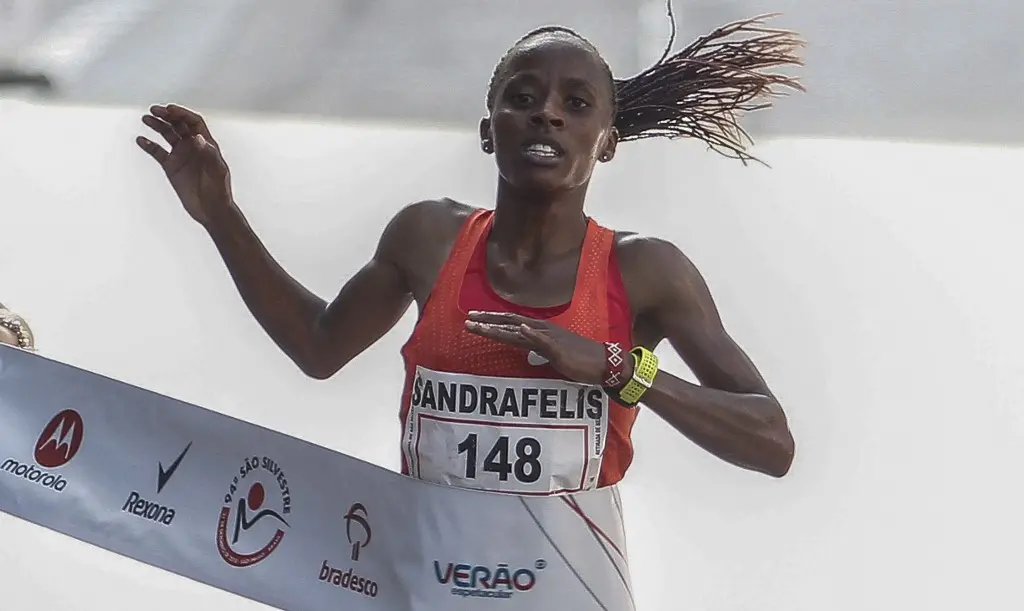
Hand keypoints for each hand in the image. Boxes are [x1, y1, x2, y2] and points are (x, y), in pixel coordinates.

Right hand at [136, 104, 232, 226]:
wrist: (211, 210)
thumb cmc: (220, 191)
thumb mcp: (218, 170)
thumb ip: (209, 153)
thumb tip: (198, 137)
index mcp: (206, 144)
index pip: (194, 122)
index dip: (182, 114)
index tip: (170, 110)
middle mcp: (193, 147)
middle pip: (179, 124)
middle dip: (167, 115)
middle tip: (155, 110)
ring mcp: (181, 156)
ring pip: (167, 135)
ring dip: (157, 125)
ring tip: (146, 118)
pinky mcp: (172, 167)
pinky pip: (158, 152)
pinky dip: (149, 145)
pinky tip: (141, 139)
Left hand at [465, 311, 622, 385]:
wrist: (603, 362)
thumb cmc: (579, 360)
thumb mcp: (553, 354)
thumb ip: (538, 350)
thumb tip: (527, 350)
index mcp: (539, 332)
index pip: (511, 324)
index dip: (491, 322)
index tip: (473, 320)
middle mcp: (541, 331)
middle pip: (509, 324)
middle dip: (487, 322)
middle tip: (467, 320)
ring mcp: (549, 338)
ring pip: (518, 330)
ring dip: (498, 327)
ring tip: (479, 324)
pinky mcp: (558, 348)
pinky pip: (542, 340)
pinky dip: (530, 333)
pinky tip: (520, 328)